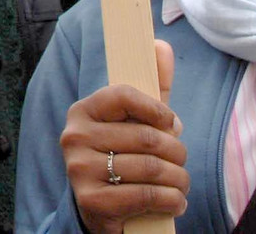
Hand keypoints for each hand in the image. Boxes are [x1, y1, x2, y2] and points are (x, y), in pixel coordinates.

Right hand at [62, 41, 187, 232]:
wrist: (102, 212)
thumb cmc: (123, 159)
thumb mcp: (136, 123)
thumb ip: (152, 88)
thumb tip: (162, 45)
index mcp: (82, 112)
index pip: (123, 95)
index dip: (156, 109)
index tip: (172, 123)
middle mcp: (74, 137)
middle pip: (144, 136)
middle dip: (176, 152)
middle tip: (181, 161)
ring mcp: (79, 170)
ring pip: (150, 168)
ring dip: (178, 179)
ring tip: (181, 183)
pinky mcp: (92, 202)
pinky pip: (146, 195)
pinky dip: (172, 200)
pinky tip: (176, 202)